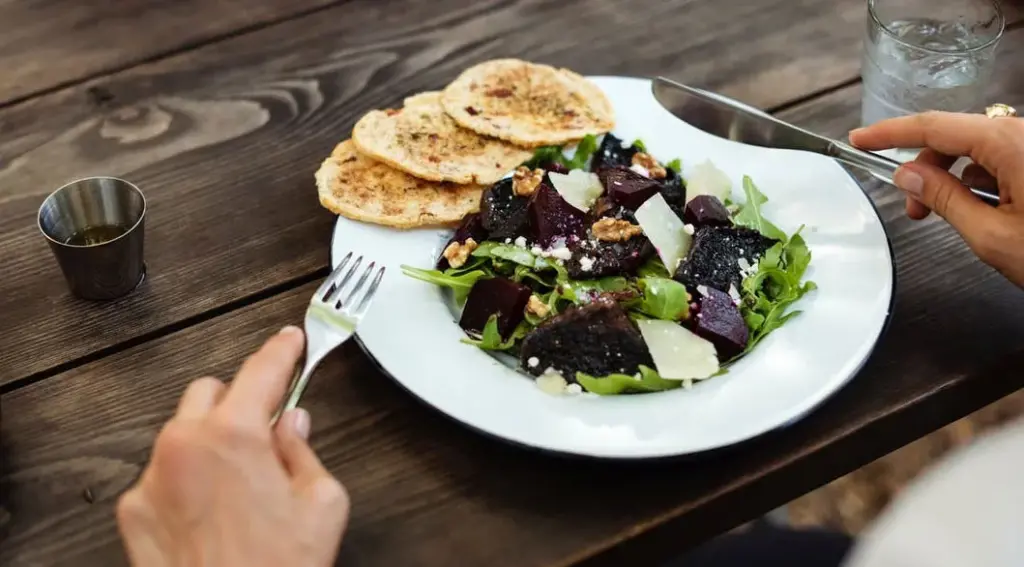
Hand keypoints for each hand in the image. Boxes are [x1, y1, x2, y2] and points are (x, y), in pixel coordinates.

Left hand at [116, 326, 348, 566]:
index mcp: (235, 435)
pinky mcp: (133, 511)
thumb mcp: (322, 505)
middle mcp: (184, 446)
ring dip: (209, 440)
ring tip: (239, 485)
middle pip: (209, 391)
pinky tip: (210, 513)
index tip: (289, 341)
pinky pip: (161, 474)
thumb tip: (291, 426)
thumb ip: (305, 452)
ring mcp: (152, 478)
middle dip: (239, 402)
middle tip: (266, 432)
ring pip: (180, 432)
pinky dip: (185, 479)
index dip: (281, 351)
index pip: (261, 371)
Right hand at [850, 111, 1023, 286]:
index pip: (933, 127)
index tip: (860, 139)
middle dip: (924, 168)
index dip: (890, 133)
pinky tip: (984, 212)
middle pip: (955, 137)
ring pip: (979, 149)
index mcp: (1010, 143)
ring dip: (954, 178)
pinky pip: (1005, 158)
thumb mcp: (991, 234)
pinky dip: (983, 180)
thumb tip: (908, 177)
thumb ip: (943, 199)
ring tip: (947, 218)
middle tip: (909, 210)